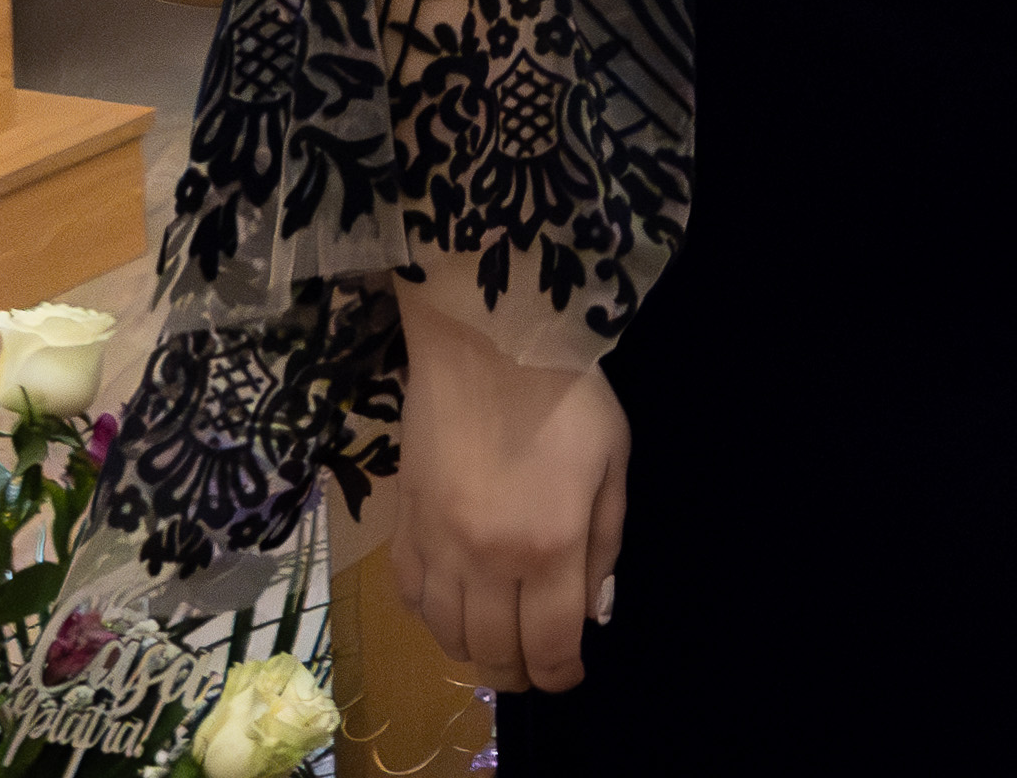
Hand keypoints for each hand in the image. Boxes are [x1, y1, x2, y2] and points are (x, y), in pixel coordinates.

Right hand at [388, 295, 628, 694]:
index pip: (550, 645)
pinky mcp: (402, 524)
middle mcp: (487, 560)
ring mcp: (437, 545)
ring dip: (474, 649)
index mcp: (549, 547)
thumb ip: (604, 545)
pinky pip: (409, 595)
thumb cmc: (568, 395)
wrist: (487, 339)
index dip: (561, 675)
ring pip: (446, 634)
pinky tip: (453, 603)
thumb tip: (591, 613)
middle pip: (493, 651)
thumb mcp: (614, 464)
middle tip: (534, 665)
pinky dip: (431, 614)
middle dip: (518, 672)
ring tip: (496, 639)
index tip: (569, 675)